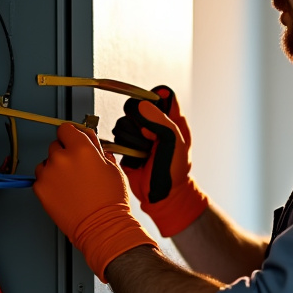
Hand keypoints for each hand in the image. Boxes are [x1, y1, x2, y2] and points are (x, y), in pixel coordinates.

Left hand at [33, 123, 156, 281]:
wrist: (102, 227)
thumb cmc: (110, 202)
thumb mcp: (113, 168)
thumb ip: (97, 149)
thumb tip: (90, 140)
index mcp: (82, 148)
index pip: (66, 128)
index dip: (71, 134)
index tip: (72, 139)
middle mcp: (62, 158)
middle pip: (55, 145)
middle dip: (65, 153)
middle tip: (76, 168)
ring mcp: (49, 174)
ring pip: (46, 162)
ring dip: (55, 168)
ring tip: (70, 183)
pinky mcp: (40, 189)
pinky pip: (40, 179)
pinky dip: (49, 183)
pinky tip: (63, 192)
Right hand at [111, 86, 208, 236]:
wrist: (161, 197)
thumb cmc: (174, 173)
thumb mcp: (175, 144)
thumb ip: (161, 121)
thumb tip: (142, 106)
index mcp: (173, 119)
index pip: (161, 95)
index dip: (153, 101)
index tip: (153, 115)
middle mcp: (155, 124)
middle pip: (136, 107)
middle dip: (140, 124)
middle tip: (150, 139)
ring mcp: (140, 135)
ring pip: (124, 122)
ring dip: (132, 138)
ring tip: (144, 153)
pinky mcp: (127, 146)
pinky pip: (117, 137)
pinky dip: (123, 147)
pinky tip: (134, 158)